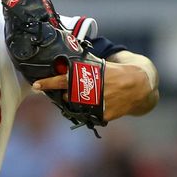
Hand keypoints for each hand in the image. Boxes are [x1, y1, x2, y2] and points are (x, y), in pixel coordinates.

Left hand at [32, 61, 152, 121]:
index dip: (49, 83)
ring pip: (75, 106)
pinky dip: (89, 109)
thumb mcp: (101, 65)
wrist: (140, 86)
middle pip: (67, 96)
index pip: (65, 79)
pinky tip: (98, 103)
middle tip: (66, 91)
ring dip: (74, 101)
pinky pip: (88, 114)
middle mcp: (94, 89)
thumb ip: (84, 67)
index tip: (36, 85)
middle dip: (64, 94)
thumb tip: (64, 61)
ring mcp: (99, 103)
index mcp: (92, 75)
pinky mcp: (105, 114)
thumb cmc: (117, 73)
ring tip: (86, 95)